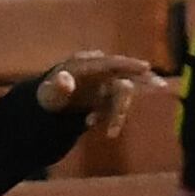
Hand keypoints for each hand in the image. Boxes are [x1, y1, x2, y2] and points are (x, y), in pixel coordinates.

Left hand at [34, 49, 152, 132]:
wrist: (52, 109)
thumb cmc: (49, 97)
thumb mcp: (48, 95)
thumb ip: (56, 89)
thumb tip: (65, 79)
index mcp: (86, 64)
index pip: (111, 62)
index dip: (129, 64)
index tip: (146, 67)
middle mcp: (100, 72)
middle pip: (124, 80)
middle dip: (129, 98)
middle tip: (141, 111)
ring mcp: (106, 84)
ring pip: (123, 96)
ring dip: (118, 114)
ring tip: (110, 133)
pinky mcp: (110, 98)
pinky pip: (116, 108)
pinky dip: (108, 118)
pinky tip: (90, 122)